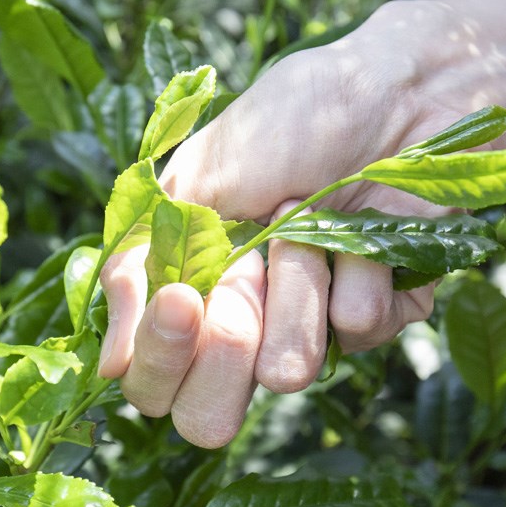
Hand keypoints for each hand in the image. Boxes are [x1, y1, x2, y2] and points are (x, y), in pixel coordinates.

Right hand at [97, 0, 468, 447]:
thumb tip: (108, 364)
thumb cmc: (292, 118)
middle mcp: (246, 326)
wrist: (397, 90)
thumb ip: (143, 266)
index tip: (185, 301)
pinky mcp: (381, 317)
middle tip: (251, 274)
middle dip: (227, 346)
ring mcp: (313, 327)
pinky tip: (366, 224)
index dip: (162, 358)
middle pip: (209, 415)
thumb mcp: (199, 177)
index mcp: (190, 292)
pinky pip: (357, 330)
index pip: (149, 382)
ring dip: (296, 284)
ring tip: (308, 217)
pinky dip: (356, 267)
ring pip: (287, 370)